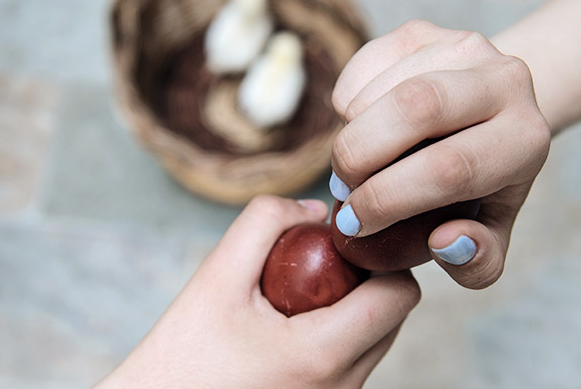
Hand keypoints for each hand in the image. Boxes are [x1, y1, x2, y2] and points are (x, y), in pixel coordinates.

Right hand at [94, 196, 419, 388]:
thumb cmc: (181, 357)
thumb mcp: (215, 277)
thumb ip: (265, 223)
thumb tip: (314, 209)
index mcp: (322, 355)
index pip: (399, 295)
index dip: (380, 257)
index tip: (341, 242)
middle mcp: (342, 388)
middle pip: (392, 315)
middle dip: (363, 278)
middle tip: (312, 263)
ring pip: (376, 338)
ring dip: (349, 305)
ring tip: (294, 296)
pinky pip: (354, 360)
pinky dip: (336, 333)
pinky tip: (289, 325)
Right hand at [330, 20, 550, 288]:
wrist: (488, 117)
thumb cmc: (482, 182)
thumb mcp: (489, 228)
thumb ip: (476, 260)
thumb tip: (445, 241)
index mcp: (524, 141)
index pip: (450, 168)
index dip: (388, 199)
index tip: (354, 223)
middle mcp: (505, 82)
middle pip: (416, 108)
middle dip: (358, 155)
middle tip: (341, 186)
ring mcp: (464, 48)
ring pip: (384, 86)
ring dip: (349, 131)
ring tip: (353, 161)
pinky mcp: (426, 31)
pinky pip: (366, 62)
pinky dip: (346, 101)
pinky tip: (360, 125)